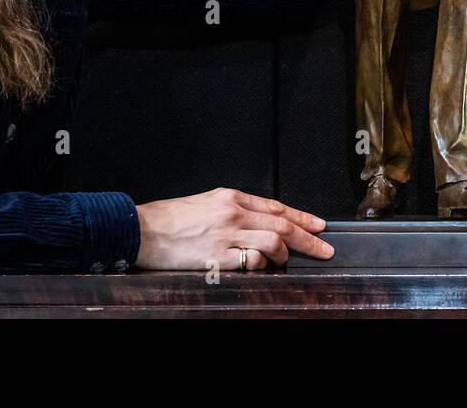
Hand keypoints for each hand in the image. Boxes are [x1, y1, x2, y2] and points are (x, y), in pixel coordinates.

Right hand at [134, 187, 333, 269]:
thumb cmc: (170, 218)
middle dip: (309, 239)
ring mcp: (227, 235)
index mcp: (231, 197)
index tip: (319, 226)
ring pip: (273, 243)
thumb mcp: (206, 201)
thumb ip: (235, 208)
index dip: (302, 217)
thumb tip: (262, 218)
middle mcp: (233, 213)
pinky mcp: (218, 257)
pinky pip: (252, 262)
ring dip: (283, 256)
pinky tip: (258, 268)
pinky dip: (261, 266)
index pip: (276, 207)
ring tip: (281, 262)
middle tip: (325, 250)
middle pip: (282, 225)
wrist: (142, 229)